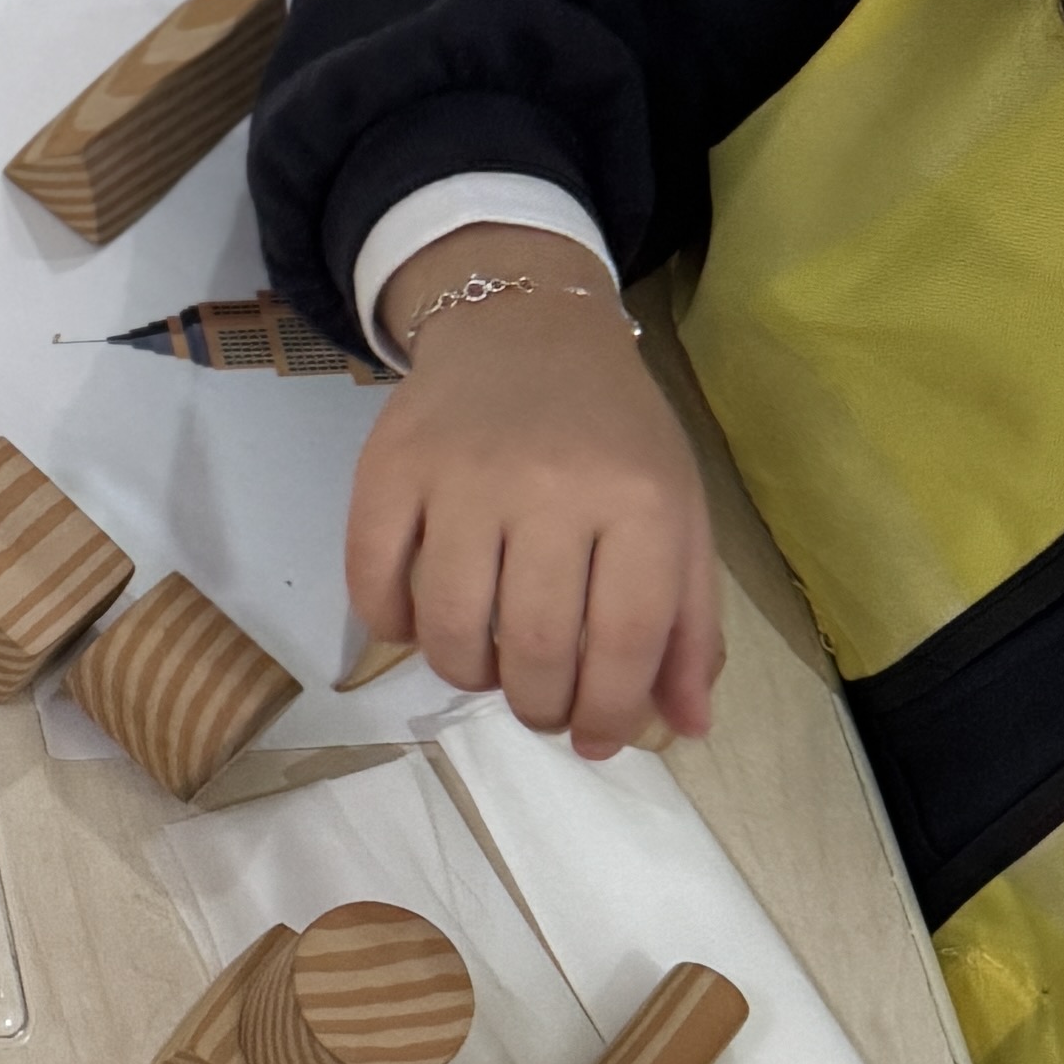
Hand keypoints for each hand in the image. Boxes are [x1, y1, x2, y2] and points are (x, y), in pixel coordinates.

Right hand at [342, 231, 721, 754]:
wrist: (524, 325)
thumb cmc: (613, 433)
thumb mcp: (676, 511)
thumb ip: (689, 622)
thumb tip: (685, 727)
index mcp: (639, 499)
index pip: (625, 642)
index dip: (608, 712)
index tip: (593, 738)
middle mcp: (551, 484)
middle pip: (537, 647)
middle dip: (538, 705)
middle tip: (538, 704)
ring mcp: (462, 475)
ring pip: (450, 629)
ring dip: (467, 675)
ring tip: (485, 667)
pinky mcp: (389, 467)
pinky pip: (374, 584)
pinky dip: (392, 627)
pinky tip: (421, 623)